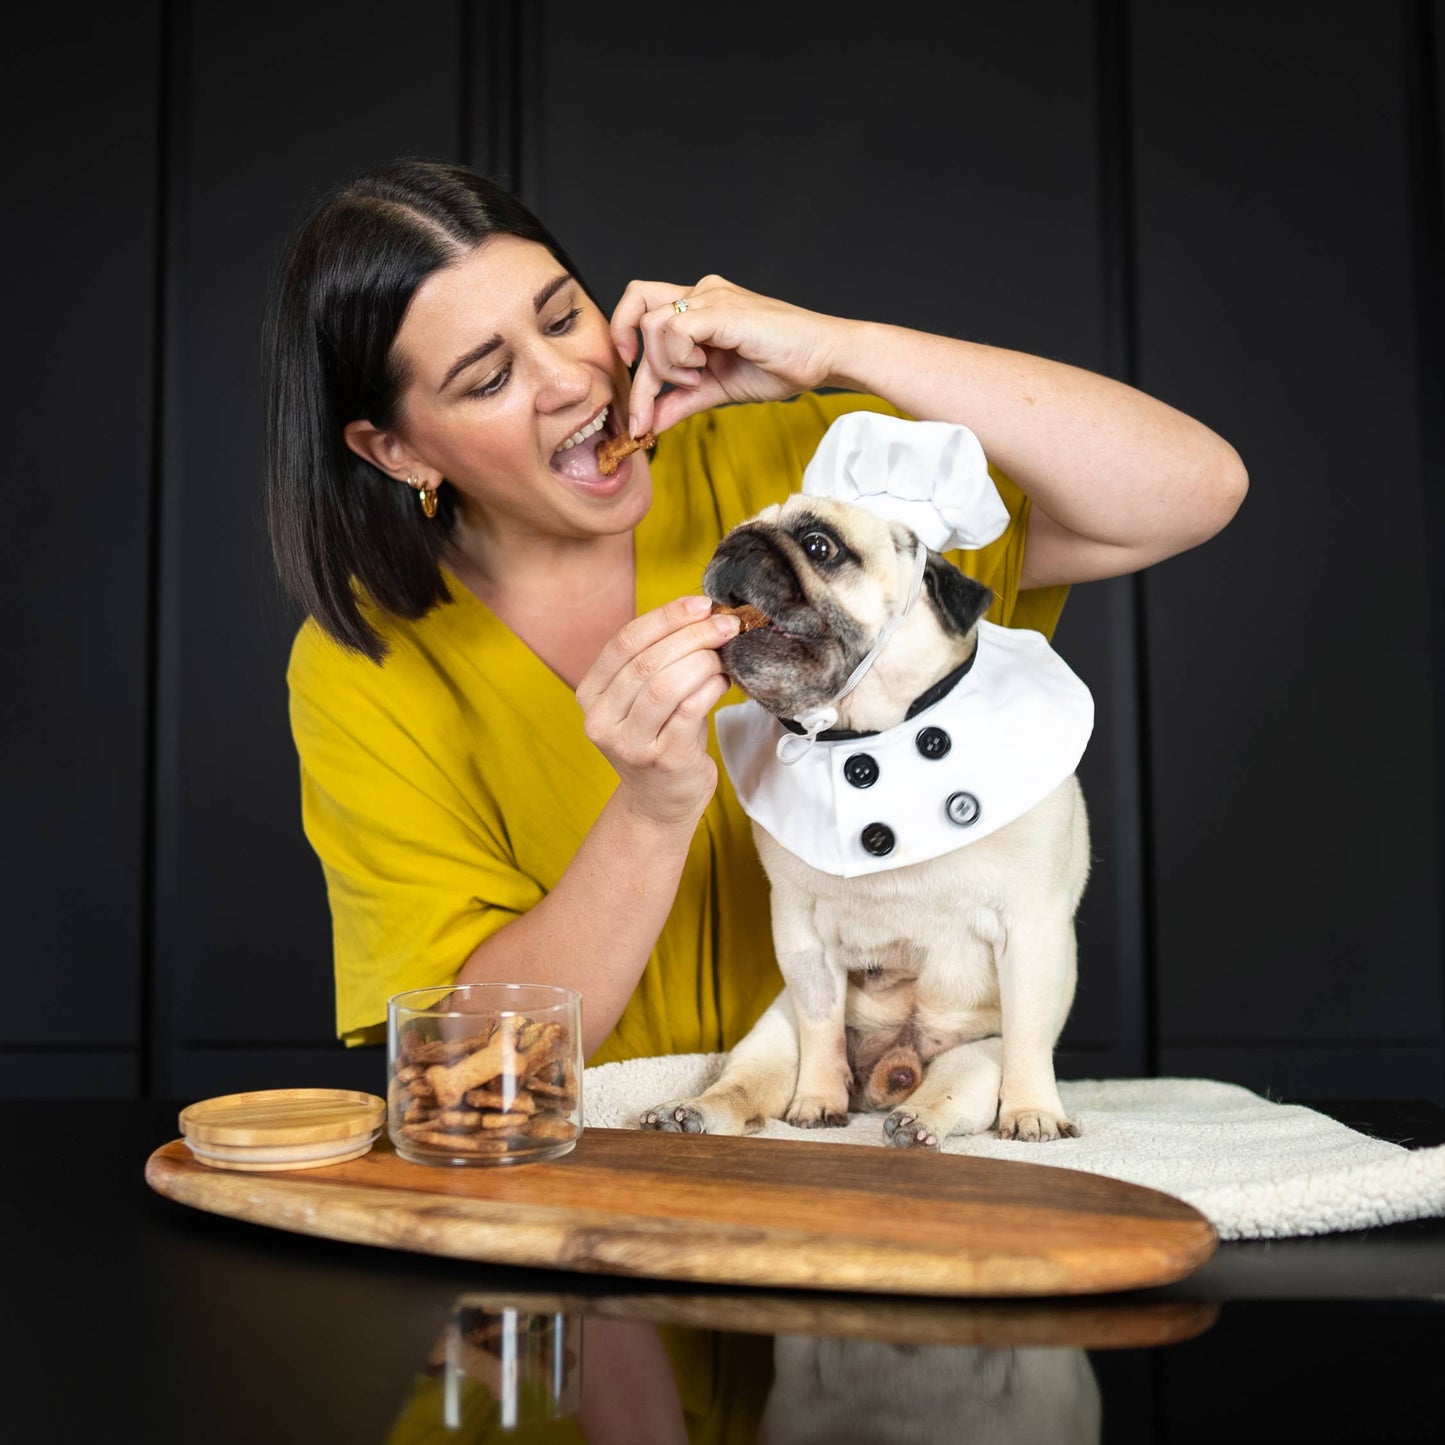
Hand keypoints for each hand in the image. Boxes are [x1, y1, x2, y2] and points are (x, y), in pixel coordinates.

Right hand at [576, 595, 739, 827]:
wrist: (660, 802)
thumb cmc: (659, 738)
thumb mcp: (644, 698)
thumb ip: (659, 659)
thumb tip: (704, 614)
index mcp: (590, 694)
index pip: (624, 641)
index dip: (666, 617)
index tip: (701, 604)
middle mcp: (600, 720)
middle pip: (647, 660)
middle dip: (693, 635)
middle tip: (726, 625)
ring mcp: (629, 744)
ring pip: (666, 684)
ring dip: (703, 661)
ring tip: (723, 657)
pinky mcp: (662, 760)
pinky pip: (689, 710)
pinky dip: (711, 688)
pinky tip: (723, 682)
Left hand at [611, 275, 850, 437]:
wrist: (823, 359)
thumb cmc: (780, 366)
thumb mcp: (717, 390)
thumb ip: (681, 401)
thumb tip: (648, 424)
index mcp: (700, 306)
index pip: (643, 309)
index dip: (624, 337)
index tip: (629, 371)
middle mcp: (702, 294)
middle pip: (639, 310)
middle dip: (639, 372)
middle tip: (643, 412)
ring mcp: (712, 298)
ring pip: (654, 325)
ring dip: (666, 366)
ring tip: (698, 379)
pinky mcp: (723, 310)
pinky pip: (675, 329)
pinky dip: (680, 359)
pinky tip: (703, 371)